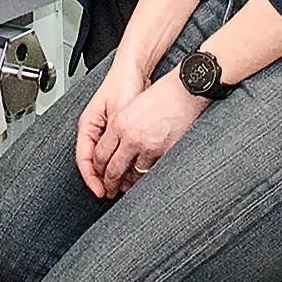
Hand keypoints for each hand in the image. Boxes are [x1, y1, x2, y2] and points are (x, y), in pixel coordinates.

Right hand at [74, 58, 150, 196]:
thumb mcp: (118, 114)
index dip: (91, 179)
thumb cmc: (123, 85)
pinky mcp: (115, 130)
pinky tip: (130, 170)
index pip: (84, 160)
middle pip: (92, 163)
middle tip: (114, 193)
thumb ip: (114, 137)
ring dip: (112, 173)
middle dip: (102, 180)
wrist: (134, 69)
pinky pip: (113, 152)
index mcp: (87, 126)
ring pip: (103, 159)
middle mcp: (93, 130)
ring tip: (124, 185)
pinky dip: (119, 163)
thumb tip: (114, 162)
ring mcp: (103, 131)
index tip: (101, 192)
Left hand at [90, 74, 206, 197]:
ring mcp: (148, 146)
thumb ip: (120, 126)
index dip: (96, 170)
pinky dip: (147, 177)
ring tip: (126, 189)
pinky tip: (145, 180)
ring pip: (133, 174)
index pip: (100, 154)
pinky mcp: (165, 151)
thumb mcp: (132, 106)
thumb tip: (114, 148)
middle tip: (108, 191)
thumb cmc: (161, 95)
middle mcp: (130, 136)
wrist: (185, 90)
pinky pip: (151, 171)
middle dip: (109, 184)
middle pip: (113, 169)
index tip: (98, 175)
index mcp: (119, 123)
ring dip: (129, 184)